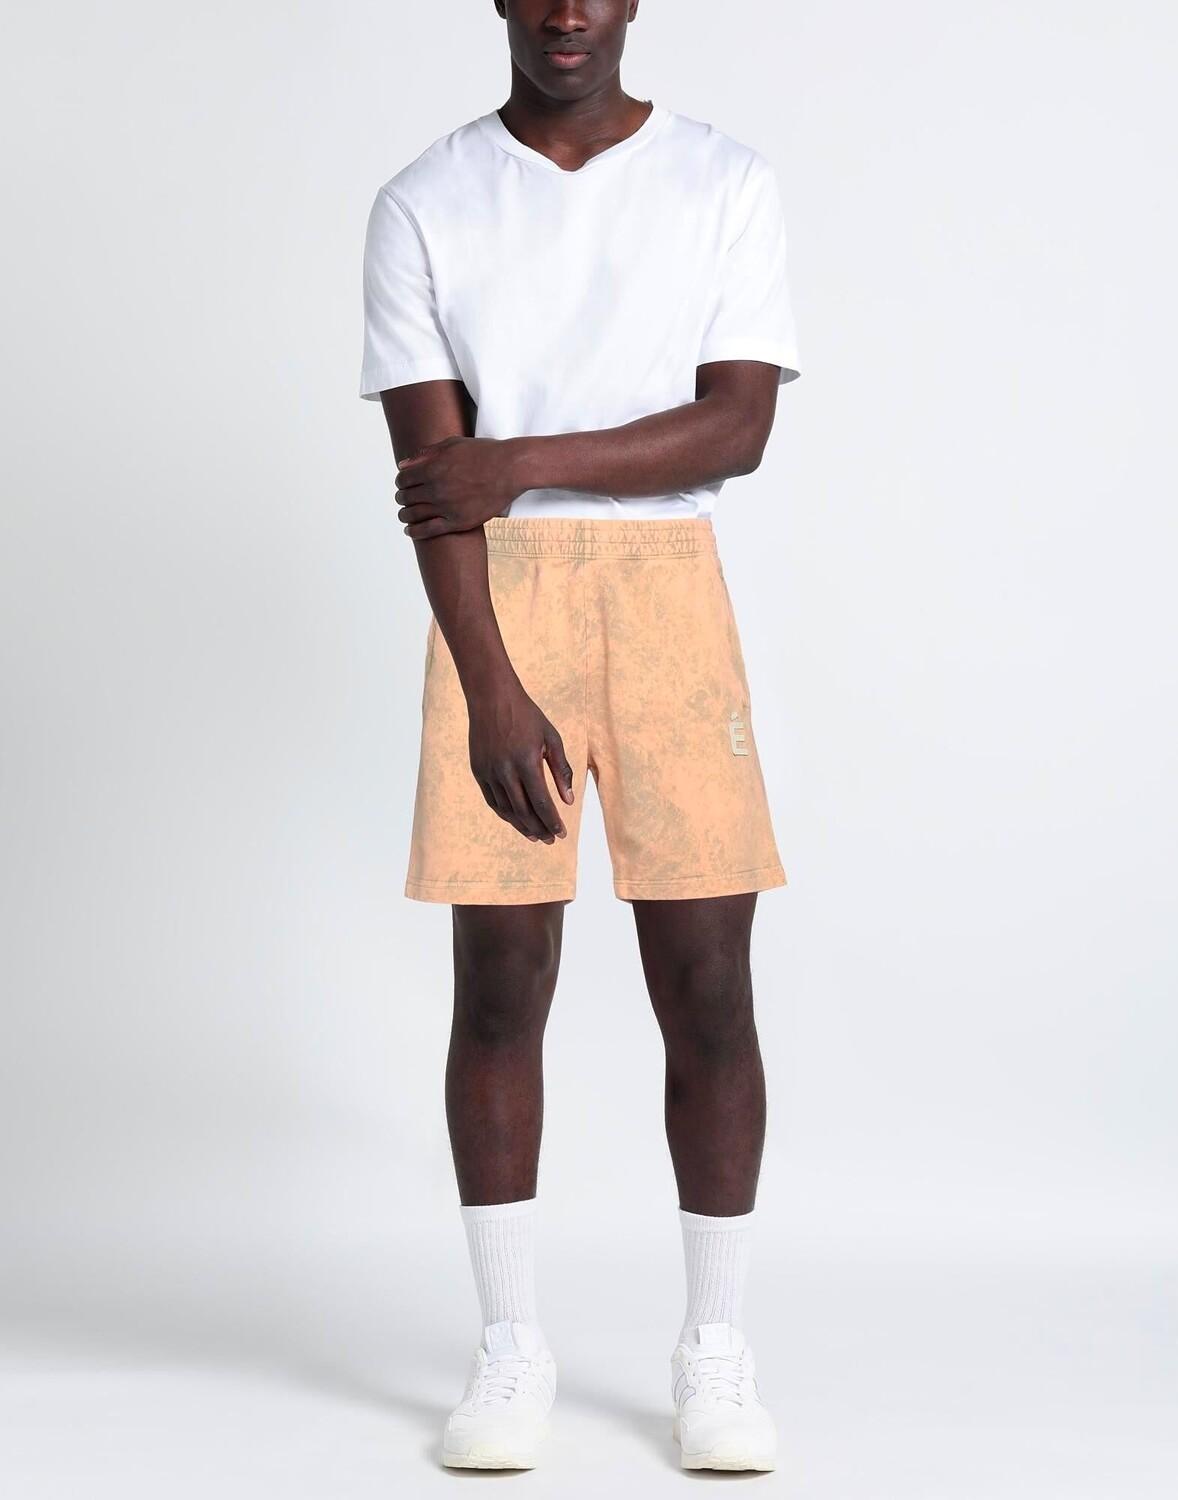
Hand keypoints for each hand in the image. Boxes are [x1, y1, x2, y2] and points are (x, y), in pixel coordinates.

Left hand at [396, 436, 529, 538]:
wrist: (511, 469)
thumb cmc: (484, 453)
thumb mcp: (452, 444)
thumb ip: (426, 454)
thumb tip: (403, 465)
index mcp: (432, 468)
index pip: (403, 479)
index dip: (401, 481)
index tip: (404, 484)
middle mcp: (436, 489)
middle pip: (405, 497)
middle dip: (402, 497)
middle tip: (404, 498)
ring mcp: (447, 507)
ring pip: (413, 515)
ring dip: (404, 515)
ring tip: (405, 515)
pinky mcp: (458, 522)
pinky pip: (429, 530)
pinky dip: (415, 532)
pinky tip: (410, 531)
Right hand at [467, 680, 574, 843]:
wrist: (491, 698)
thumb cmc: (527, 716)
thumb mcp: (551, 738)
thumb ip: (561, 770)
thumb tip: (567, 800)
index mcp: (527, 762)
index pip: (542, 802)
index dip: (552, 821)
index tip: (561, 833)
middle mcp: (505, 770)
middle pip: (524, 811)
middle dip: (539, 829)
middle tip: (550, 839)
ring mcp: (489, 772)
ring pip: (506, 810)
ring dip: (522, 826)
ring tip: (535, 835)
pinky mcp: (478, 771)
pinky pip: (493, 801)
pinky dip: (505, 814)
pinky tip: (516, 820)